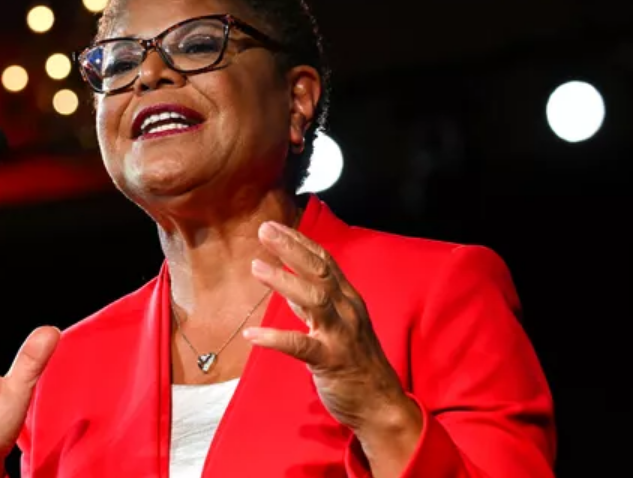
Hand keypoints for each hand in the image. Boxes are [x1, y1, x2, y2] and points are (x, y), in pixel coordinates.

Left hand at [244, 222, 421, 473]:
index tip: (275, 226)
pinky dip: (275, 339)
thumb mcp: (337, 328)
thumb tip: (289, 287)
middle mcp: (348, 311)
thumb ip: (314, 307)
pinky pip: (300, 346)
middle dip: (292, 248)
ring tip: (256, 267)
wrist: (380, 406)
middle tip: (264, 230)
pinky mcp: (331, 361)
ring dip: (285, 281)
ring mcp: (341, 335)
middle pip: (320, 271)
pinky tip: (252, 335)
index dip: (300, 241)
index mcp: (349, 300)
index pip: (324, 261)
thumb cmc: (356, 364)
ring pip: (314, 300)